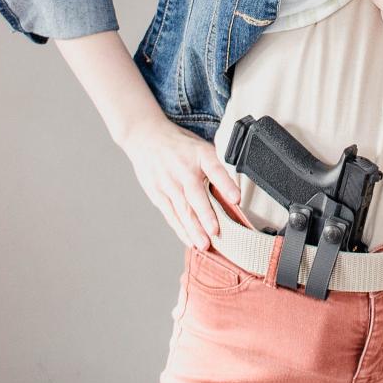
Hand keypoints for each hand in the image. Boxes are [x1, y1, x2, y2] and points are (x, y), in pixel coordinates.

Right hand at [119, 117, 242, 250]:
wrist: (145, 137)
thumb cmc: (179, 145)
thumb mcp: (201, 146)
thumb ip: (216, 165)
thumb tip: (234, 188)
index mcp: (200, 155)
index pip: (216, 169)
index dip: (226, 184)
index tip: (236, 198)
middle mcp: (184, 170)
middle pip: (196, 195)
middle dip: (206, 215)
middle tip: (216, 232)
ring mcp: (169, 183)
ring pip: (183, 209)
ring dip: (194, 229)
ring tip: (204, 245)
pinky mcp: (157, 193)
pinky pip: (171, 214)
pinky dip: (181, 229)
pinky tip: (190, 240)